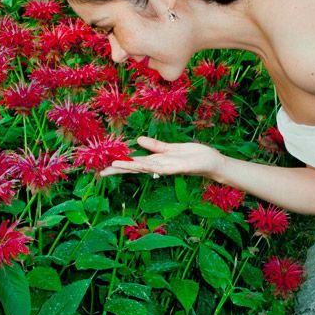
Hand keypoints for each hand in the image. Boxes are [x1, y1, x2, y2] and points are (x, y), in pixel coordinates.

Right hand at [100, 135, 223, 179]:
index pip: (135, 163)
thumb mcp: (172, 148)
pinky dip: (152, 166)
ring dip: (131, 167)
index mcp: (158, 161)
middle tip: (102, 172)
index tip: (104, 168)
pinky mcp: (179, 167)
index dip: (120, 165)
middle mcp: (160, 166)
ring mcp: (169, 167)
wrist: (212, 162)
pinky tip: (141, 165)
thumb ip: (156, 146)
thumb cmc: (194, 155)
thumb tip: (138, 141)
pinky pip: (163, 167)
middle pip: (136, 168)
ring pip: (146, 167)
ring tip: (115, 165)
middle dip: (120, 170)